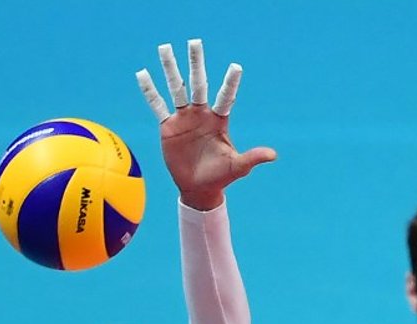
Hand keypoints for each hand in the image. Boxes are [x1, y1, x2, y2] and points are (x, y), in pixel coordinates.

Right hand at [136, 40, 275, 210]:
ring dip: (170, 69)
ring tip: (164, 47)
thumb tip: (274, 155)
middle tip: (194, 41)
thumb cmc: (221, 176)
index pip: (225, 97)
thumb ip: (253, 157)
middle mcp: (201, 114)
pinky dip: (149, 91)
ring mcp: (184, 118)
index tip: (236, 66)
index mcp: (219, 120)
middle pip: (198, 83)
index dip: (230, 83)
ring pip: (176, 88)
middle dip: (196, 63)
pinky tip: (142, 74)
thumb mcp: (238, 167)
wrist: (199, 188)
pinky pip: (158, 105)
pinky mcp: (168, 127)